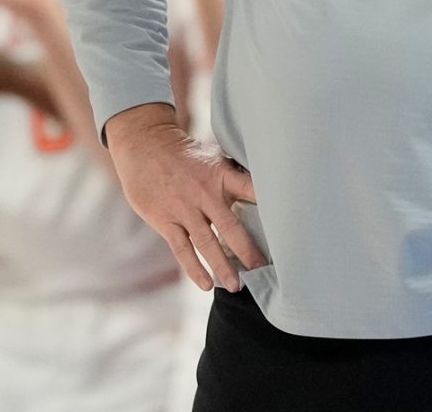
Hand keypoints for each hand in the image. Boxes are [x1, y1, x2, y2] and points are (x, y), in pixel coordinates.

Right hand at [107, 103, 265, 292]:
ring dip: (222, 266)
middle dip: (248, 250)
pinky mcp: (166, 220)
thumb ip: (234, 177)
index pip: (251, 189)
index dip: (269, 205)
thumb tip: (265, 190)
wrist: (145, 146)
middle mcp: (204, 192)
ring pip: (207, 242)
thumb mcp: (213, 157)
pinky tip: (206, 284)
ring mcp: (184, 208)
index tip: (287, 226)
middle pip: (231, 226)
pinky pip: (182, 249)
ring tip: (237, 286)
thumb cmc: (186, 156)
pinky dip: (195, 268)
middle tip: (263, 270)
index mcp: (221, 175)